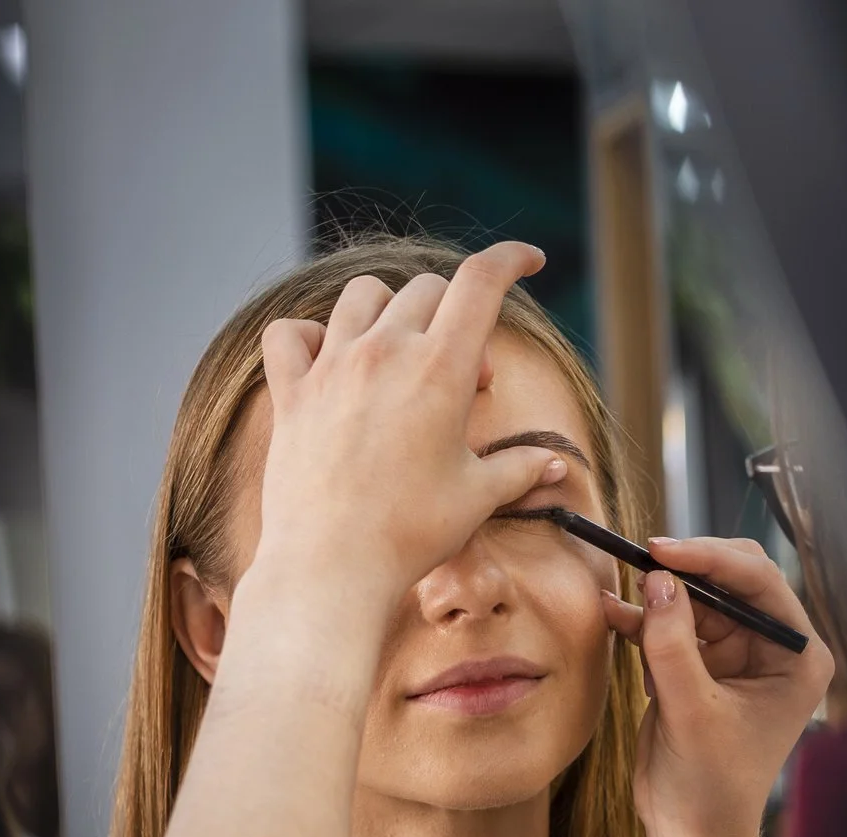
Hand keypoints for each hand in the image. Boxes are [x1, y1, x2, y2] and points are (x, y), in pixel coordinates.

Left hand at [251, 242, 568, 606]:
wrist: (333, 566)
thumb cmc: (412, 533)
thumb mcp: (478, 498)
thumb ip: (520, 469)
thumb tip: (555, 466)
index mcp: (440, 369)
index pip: (480, 282)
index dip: (510, 260)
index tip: (529, 261)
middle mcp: (385, 352)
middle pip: (428, 289)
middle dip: (457, 317)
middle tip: (465, 383)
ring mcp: (332, 367)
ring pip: (363, 297)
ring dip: (392, 314)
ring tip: (402, 360)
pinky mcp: (291, 391)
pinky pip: (291, 333)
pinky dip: (311, 334)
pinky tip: (329, 361)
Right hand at [604, 537, 833, 836]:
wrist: (692, 832)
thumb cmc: (709, 785)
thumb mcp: (691, 711)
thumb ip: (673, 645)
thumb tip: (659, 582)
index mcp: (797, 657)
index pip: (760, 583)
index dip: (710, 559)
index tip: (663, 550)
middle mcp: (773, 649)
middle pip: (729, 581)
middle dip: (685, 571)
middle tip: (639, 561)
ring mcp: (737, 655)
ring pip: (695, 600)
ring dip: (657, 595)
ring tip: (620, 595)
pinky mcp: (702, 667)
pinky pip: (672, 627)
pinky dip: (644, 620)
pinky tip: (614, 615)